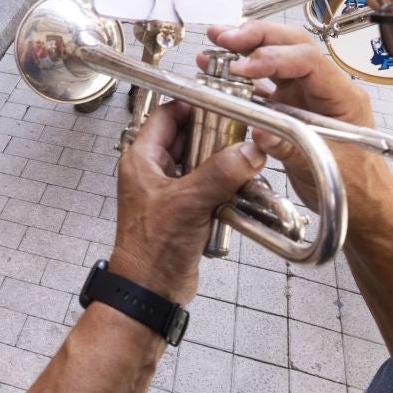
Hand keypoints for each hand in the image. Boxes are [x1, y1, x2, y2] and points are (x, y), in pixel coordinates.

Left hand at [109, 101, 265, 302]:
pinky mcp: (185, 211)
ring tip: (247, 157)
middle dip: (215, 134)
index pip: (166, 116)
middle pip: (187, 138)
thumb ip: (221, 174)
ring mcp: (170, 192)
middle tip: (242, 131)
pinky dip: (224, 186)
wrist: (152, 290)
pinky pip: (207, 188)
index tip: (222, 103)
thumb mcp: (189, 202)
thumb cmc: (152, 248)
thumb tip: (250, 152)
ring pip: (200, 163)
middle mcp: (153, 172)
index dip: (192, 106)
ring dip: (223, 162)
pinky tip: (243, 186)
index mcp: (142, 160)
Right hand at [201, 23, 384, 212]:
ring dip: (247, 48)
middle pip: (292, 46)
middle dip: (257, 37)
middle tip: (224, 38)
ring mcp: (307, 96)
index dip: (273, 57)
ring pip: (277, 58)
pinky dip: (241, 77)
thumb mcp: (322, 169)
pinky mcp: (291, 108)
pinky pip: (265, 85)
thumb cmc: (356, 189)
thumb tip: (257, 131)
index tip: (242, 66)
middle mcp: (324, 89)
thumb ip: (289, 148)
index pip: (308, 60)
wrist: (363, 208)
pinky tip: (219, 72)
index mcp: (342, 96)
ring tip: (216, 43)